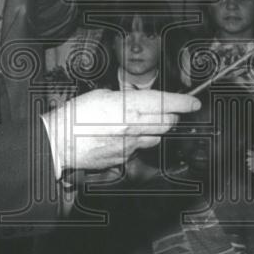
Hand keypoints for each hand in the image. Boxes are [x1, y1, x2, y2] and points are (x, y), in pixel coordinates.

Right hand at [41, 89, 200, 172]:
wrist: (59, 141)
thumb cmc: (76, 115)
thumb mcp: (102, 95)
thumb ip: (125, 98)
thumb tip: (139, 100)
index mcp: (127, 106)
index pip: (164, 103)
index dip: (183, 103)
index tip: (193, 103)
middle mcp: (132, 127)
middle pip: (166, 122)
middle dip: (171, 116)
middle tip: (170, 111)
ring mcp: (129, 145)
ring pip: (157, 137)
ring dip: (157, 129)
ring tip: (145, 123)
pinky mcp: (123, 158)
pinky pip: (139, 149)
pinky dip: (139, 142)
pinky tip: (126, 136)